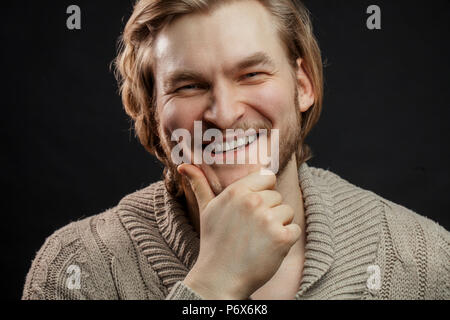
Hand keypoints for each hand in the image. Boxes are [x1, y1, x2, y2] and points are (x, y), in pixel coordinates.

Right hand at [178, 164, 301, 299]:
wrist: (220, 277)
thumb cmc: (214, 242)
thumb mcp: (206, 210)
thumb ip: (199, 185)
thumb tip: (183, 166)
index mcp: (237, 191)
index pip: (267, 177)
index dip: (263, 192)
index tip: (253, 209)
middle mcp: (253, 201)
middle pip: (278, 196)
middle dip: (269, 211)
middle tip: (251, 230)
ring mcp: (268, 219)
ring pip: (288, 212)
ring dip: (278, 226)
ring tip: (258, 239)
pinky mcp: (281, 237)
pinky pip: (295, 229)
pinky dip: (286, 240)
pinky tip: (268, 248)